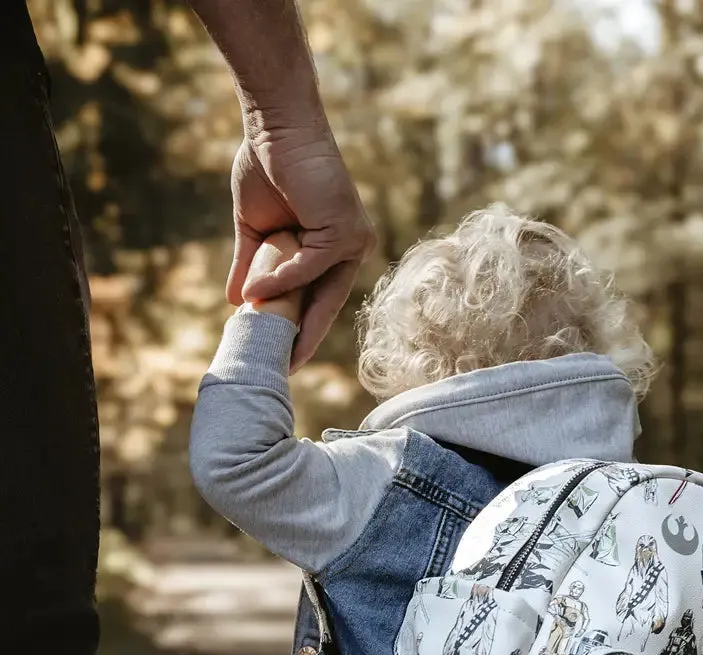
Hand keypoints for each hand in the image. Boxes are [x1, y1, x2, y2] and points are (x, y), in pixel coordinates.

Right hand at [226, 124, 374, 369]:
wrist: (273, 126)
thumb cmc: (267, 169)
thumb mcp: (255, 229)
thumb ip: (253, 266)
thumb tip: (238, 303)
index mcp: (335, 249)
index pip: (319, 297)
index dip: (300, 328)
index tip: (283, 357)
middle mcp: (352, 248)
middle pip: (326, 303)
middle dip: (304, 337)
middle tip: (285, 369)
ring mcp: (354, 241)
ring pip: (318, 290)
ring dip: (288, 314)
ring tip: (262, 341)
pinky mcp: (346, 231)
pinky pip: (310, 266)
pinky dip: (282, 280)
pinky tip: (256, 295)